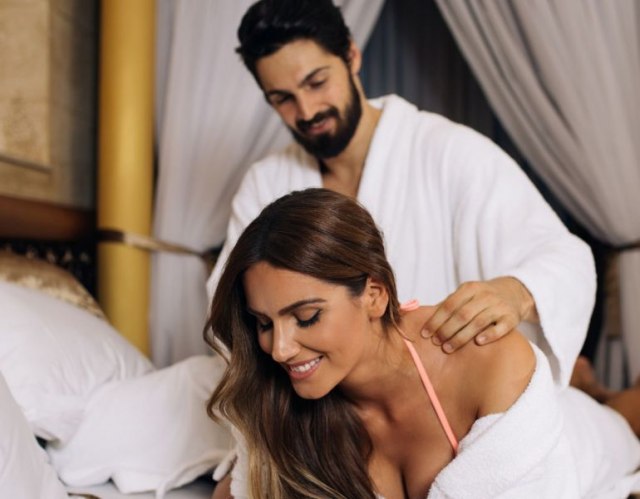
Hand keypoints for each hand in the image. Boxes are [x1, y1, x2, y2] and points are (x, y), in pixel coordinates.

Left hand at [422, 277, 536, 352]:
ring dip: (462, 337)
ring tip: (448, 348)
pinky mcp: (512, 318)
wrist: (513, 292)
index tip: (425, 333)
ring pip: (478, 322)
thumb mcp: (465, 295)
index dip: (436, 320)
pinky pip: (500, 328)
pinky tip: (478, 342)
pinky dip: (489, 335)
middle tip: (436, 343)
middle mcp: (485, 295)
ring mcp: (499, 306)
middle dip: (446, 330)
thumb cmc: (481, 297)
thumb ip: (447, 304)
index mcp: (469, 288)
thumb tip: (421, 316)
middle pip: (462, 315)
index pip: (449, 305)